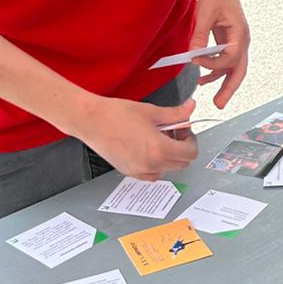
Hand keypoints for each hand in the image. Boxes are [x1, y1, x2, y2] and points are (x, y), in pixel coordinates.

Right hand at [76, 97, 197, 179]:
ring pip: (167, 169)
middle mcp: (150, 164)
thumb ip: (175, 114)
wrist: (91, 120)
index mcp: (159, 149)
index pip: (190, 153)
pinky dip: (156, 164)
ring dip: (169, 157)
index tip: (185, 131)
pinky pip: (151, 174)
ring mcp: (139, 171)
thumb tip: (189, 109)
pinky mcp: (129, 172)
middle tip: (174, 133)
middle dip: (182, 148)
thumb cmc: (116, 114)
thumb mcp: (151, 112)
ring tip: (159, 139)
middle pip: (182, 163)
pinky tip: (148, 149)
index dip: (191, 140)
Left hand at [190, 0, 249, 107]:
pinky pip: (225, 63)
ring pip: (234, 70)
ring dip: (223, 83)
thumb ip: (199, 34)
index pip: (230, 56)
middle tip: (219, 104)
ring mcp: (237, 44)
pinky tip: (203, 79)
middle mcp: (242, 41)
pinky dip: (215, 72)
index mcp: (240, 33)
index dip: (212, 62)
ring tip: (212, 98)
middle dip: (230, 89)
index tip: (195, 60)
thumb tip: (192, 54)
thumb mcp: (205, 13)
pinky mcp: (229, 44)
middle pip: (239, 71)